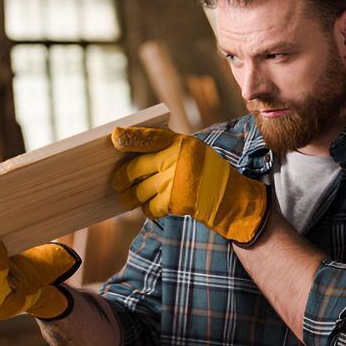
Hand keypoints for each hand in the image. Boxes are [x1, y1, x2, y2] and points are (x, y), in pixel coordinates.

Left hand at [111, 126, 268, 242]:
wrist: (230, 198)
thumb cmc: (206, 173)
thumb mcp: (192, 153)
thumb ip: (167, 150)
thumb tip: (130, 151)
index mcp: (180, 143)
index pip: (149, 136)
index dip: (131, 138)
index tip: (115, 138)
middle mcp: (177, 159)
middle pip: (136, 168)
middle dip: (122, 178)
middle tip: (117, 184)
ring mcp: (176, 180)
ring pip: (140, 190)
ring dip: (132, 197)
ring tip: (128, 199)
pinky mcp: (176, 200)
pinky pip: (150, 206)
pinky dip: (148, 208)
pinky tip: (151, 206)